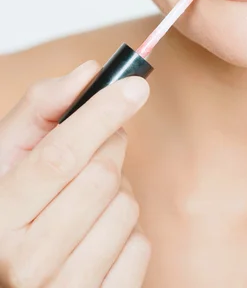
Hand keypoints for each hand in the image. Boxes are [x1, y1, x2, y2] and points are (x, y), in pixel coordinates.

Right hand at [0, 61, 150, 286]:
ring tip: (90, 197)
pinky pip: (141, 245)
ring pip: (127, 208)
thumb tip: (89, 72)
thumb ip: (41, 107)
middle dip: (109, 148)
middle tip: (98, 148)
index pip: (59, 157)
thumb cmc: (12, 207)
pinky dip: (128, 229)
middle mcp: (27, 263)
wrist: (13, 273)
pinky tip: (100, 232)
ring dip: (119, 189)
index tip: (135, 86)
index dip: (101, 114)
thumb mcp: (7, 155)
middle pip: (101, 176)